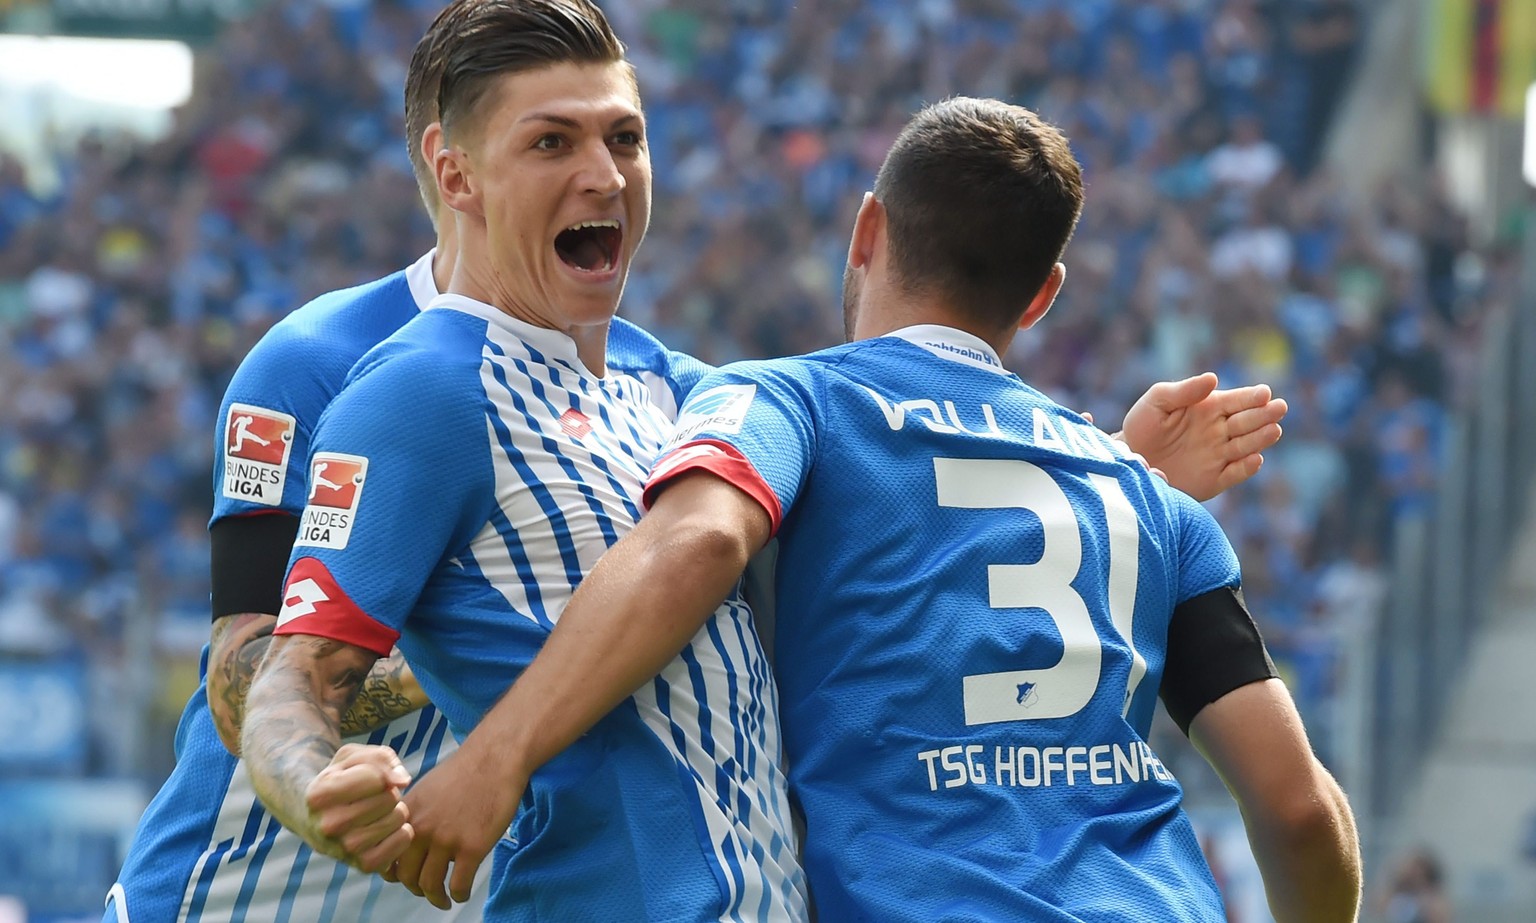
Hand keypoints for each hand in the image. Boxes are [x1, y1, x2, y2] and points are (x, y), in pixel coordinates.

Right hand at [303, 743, 413, 872]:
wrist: (317, 818)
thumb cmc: (340, 780)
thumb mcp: (352, 757)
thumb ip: (381, 758)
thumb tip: (403, 781)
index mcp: (319, 795)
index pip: (375, 777)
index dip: (380, 773)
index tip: (367, 779)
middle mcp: (328, 825)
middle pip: (389, 798)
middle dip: (388, 792)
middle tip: (373, 797)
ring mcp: (345, 849)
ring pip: (398, 817)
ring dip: (397, 809)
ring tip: (379, 811)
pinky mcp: (363, 865)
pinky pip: (403, 840)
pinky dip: (403, 830)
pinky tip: (387, 827)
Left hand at [387, 743, 522, 909]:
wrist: (494, 759)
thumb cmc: (464, 772)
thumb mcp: (425, 789)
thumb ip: (413, 816)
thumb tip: (408, 841)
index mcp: (407, 816)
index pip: (388, 857)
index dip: (395, 874)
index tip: (406, 878)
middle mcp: (420, 829)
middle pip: (406, 877)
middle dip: (415, 888)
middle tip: (427, 890)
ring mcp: (446, 840)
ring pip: (430, 885)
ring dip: (436, 899)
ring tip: (444, 900)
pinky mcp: (471, 847)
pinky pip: (459, 884)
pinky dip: (459, 895)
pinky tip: (462, 893)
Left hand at [1119, 373, 1286, 500]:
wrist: (1129, 461)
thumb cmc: (1142, 426)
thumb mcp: (1158, 402)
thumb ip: (1184, 391)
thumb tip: (1213, 378)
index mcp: (1209, 408)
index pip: (1237, 400)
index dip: (1252, 397)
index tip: (1264, 393)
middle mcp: (1220, 431)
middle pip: (1248, 422)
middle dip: (1265, 415)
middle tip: (1279, 408)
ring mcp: (1219, 456)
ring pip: (1246, 446)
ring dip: (1261, 439)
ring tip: (1274, 430)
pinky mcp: (1214, 480)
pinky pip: (1234, 474)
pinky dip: (1246, 468)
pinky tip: (1255, 459)